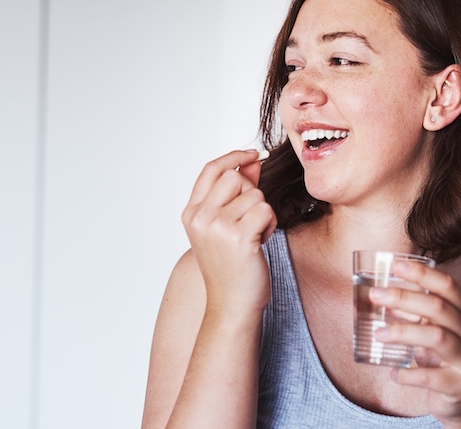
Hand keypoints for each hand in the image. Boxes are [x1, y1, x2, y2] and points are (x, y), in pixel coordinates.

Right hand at [181, 150, 277, 314]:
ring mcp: (216, 227)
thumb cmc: (232, 266)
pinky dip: (269, 224)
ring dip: (263, 213)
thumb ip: (237, 192)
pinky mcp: (237, 237)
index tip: (254, 154)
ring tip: (253, 236)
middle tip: (249, 221)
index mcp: (191, 213)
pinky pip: (265, 210)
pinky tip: (260, 242)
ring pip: (254, 194)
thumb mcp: (226, 226)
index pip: (211, 169)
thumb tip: (253, 160)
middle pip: (235, 177)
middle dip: (251, 194)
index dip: (234, 156)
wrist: (231, 305)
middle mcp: (200, 217)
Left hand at [369, 262, 460, 425]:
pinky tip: (392, 373)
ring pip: (437, 337)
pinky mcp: (460, 386)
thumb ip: (415, 313)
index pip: (448, 286)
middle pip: (439, 308)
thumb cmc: (441, 358)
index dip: (423, 274)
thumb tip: (381, 294)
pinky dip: (409, 375)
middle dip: (404, 298)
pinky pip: (432, 378)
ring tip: (378, 334)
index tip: (396, 265)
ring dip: (403, 333)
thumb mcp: (433, 330)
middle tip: (375, 295)